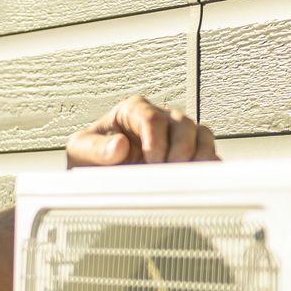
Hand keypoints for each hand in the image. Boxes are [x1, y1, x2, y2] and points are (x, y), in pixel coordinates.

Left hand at [66, 96, 216, 166]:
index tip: (152, 161)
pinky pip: (208, 153)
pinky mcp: (190, 152)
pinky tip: (200, 180)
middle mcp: (159, 119)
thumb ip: (96, 148)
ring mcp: (177, 134)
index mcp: (132, 110)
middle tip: (170, 172)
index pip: (151, 117)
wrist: (97, 174)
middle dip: (179, 150)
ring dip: (198, 157)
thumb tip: (117, 146)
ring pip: (201, 135)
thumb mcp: (81, 151)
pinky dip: (208, 166)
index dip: (155, 140)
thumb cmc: (91, 157)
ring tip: (186, 177)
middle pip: (182, 124)